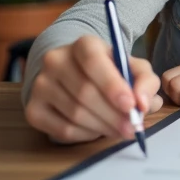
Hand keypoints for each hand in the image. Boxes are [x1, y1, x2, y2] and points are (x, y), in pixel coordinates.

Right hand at [25, 35, 162, 143]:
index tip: (131, 105)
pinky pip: (62, 129)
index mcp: (83, 44)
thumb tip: (144, 104)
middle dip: (113, 114)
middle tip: (133, 127)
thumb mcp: (134, 68)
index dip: (112, 85)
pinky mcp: (33, 108)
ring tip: (120, 129)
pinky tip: (98, 129)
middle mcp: (56, 60)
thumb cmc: (111, 72)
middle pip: (85, 92)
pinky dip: (86, 134)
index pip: (93, 60)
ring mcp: (40, 84)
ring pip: (75, 113)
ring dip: (103, 126)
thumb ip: (145, 81)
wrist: (76, 74)